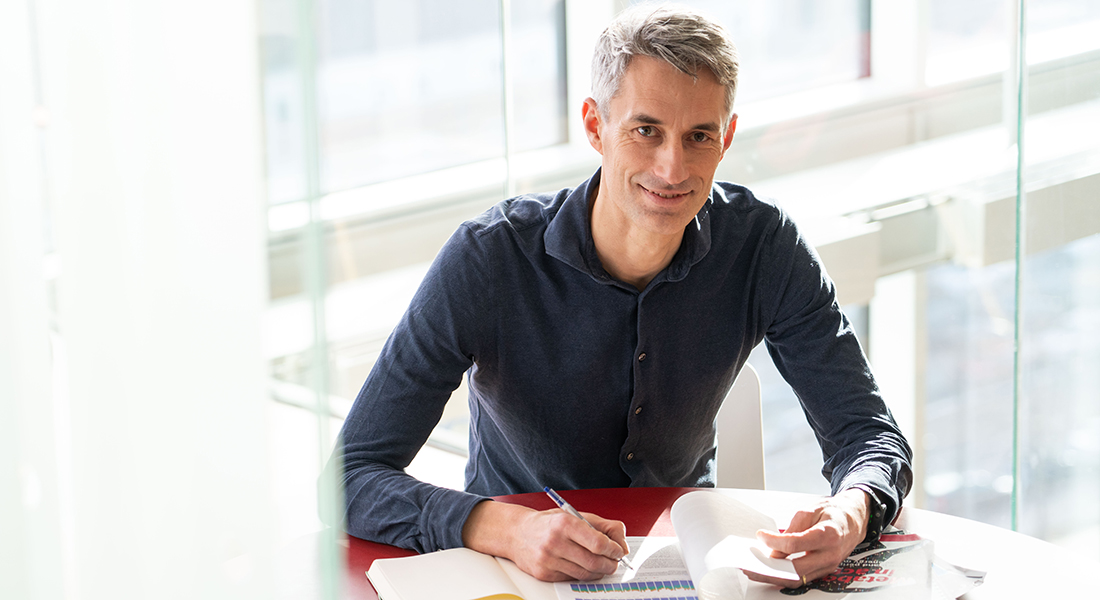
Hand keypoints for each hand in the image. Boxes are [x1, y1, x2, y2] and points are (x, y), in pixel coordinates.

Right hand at [462, 500, 628, 581]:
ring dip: (599, 572)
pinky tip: (583, 567)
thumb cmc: (549, 523)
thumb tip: (622, 545)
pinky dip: (582, 575)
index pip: (598, 543)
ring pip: (584, 574)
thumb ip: (603, 527)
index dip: (614, 550)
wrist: (517, 533)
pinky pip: (571, 579)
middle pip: (593, 562)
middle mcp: (555, 542)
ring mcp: (548, 560)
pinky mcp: (544, 574)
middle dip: (610, 564)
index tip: (618, 551)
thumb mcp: (576, 516)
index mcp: (565, 524)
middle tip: (614, 562)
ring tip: (601, 565)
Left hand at [745, 488, 869, 587]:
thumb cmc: (833, 513)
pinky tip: (770, 572)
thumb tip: (775, 546)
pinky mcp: (824, 571)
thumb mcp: (811, 510)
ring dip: (774, 577)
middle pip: (797, 569)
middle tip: (750, 564)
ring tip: (755, 571)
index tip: (761, 536)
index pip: (795, 544)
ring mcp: (829, 566)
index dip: (774, 541)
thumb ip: (793, 527)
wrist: (854, 521)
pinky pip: (803, 579)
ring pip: (799, 579)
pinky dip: (785, 577)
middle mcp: (830, 555)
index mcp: (828, 535)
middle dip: (770, 569)